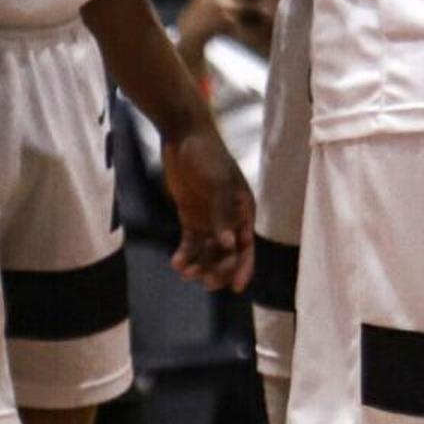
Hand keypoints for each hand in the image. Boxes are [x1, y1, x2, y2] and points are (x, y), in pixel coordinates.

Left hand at [162, 111, 256, 291]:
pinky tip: (176, 262)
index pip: (246, 246)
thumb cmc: (207, 156)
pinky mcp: (191, 216)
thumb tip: (228, 245)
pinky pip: (191, 242)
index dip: (242, 268)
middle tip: (203, 282)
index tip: (235, 287)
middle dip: (217, 270)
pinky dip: (185, 254)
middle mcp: (228, 219)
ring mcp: (209, 219)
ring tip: (185, 273)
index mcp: (243, 211)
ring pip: (208, 252)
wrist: (183, 136)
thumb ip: (222, 215)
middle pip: (227, 254)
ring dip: (200, 265)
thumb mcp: (217, 184)